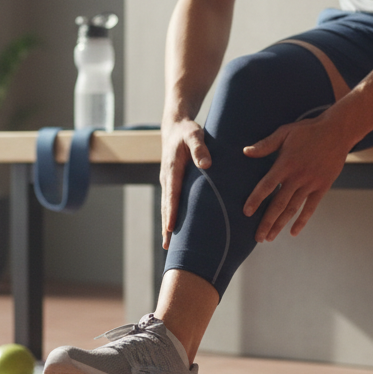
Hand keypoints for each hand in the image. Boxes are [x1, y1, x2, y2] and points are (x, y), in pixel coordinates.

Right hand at [161, 117, 210, 249]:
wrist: (175, 126)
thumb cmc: (187, 131)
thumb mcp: (194, 134)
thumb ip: (200, 148)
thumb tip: (206, 165)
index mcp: (172, 169)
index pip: (171, 195)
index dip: (171, 212)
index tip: (170, 228)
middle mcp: (167, 178)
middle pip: (166, 206)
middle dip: (166, 226)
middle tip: (167, 247)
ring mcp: (168, 182)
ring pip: (166, 207)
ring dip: (167, 225)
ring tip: (168, 246)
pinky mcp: (172, 183)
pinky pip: (171, 202)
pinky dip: (171, 216)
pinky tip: (176, 229)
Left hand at [242, 114, 348, 241]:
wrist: (337, 131)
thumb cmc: (308, 131)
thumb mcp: (285, 132)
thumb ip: (265, 145)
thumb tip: (246, 152)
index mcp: (285, 164)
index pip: (266, 186)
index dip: (256, 200)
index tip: (246, 213)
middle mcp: (297, 177)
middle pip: (278, 204)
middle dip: (267, 222)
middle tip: (257, 238)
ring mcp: (310, 184)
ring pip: (292, 209)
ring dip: (280, 224)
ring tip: (270, 237)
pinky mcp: (322, 187)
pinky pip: (311, 207)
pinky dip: (302, 220)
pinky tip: (293, 232)